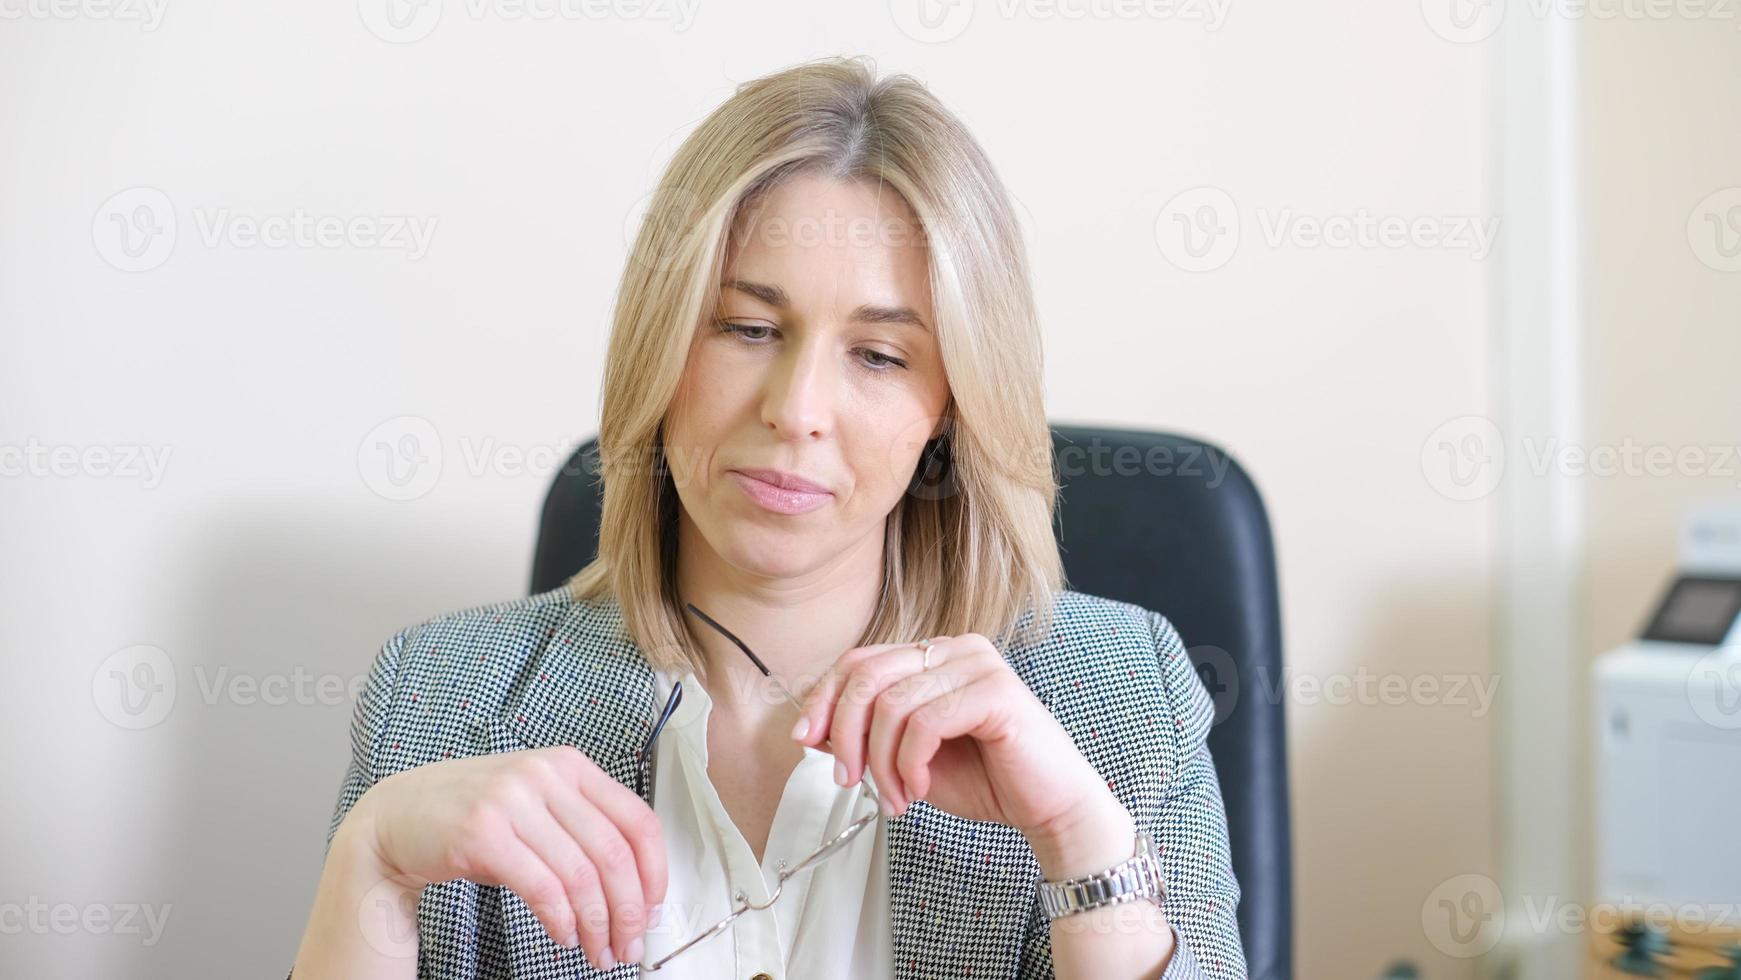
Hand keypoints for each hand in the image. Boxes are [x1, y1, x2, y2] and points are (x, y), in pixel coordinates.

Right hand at [342, 745, 665, 971]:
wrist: (398, 815)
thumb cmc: (475, 815)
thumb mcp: (538, 806)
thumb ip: (584, 830)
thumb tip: (637, 889)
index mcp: (570, 766)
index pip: (638, 820)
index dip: (656, 873)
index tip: (655, 910)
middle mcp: (545, 775)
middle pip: (614, 853)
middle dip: (629, 910)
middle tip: (630, 944)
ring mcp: (512, 800)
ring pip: (581, 874)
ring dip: (597, 924)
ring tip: (599, 951)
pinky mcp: (483, 833)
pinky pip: (541, 887)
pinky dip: (561, 919)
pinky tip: (565, 935)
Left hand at [789, 633, 1119, 847]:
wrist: (1048, 806)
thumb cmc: (986, 779)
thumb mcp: (907, 759)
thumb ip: (866, 737)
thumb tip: (812, 730)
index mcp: (933, 654)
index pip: (858, 660)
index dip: (823, 699)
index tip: (806, 740)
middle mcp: (954, 648)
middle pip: (867, 675)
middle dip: (845, 733)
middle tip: (847, 780)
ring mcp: (977, 664)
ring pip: (892, 704)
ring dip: (880, 762)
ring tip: (895, 797)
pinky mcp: (996, 691)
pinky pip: (925, 723)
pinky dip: (910, 763)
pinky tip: (920, 788)